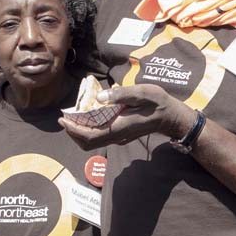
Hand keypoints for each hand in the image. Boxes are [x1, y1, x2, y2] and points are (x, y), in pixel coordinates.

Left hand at [59, 84, 195, 150]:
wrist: (172, 117)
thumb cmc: (159, 103)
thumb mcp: (143, 92)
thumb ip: (122, 94)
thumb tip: (99, 96)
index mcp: (119, 127)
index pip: (90, 135)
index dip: (73, 129)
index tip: (63, 118)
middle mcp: (117, 136)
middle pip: (88, 143)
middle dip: (73, 132)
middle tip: (64, 118)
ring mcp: (119, 137)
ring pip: (93, 142)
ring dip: (80, 132)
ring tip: (73, 117)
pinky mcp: (121, 135)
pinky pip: (100, 137)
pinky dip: (89, 130)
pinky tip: (88, 117)